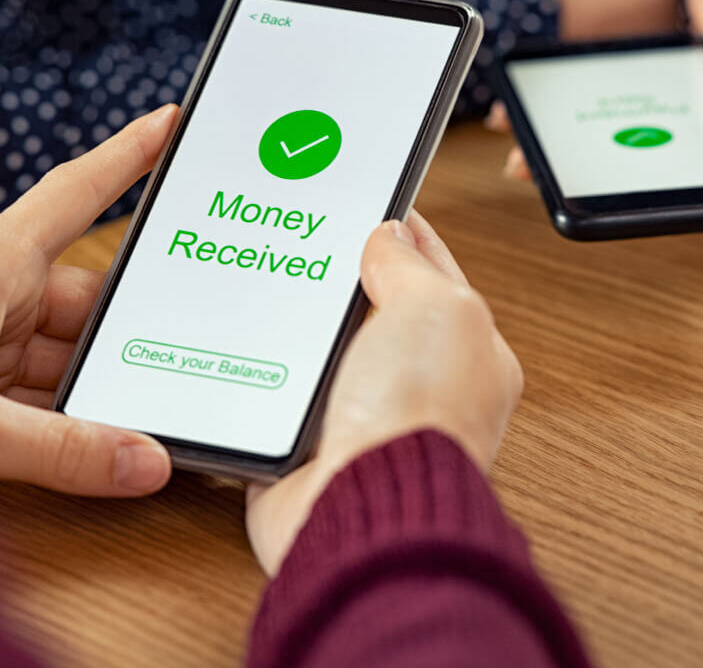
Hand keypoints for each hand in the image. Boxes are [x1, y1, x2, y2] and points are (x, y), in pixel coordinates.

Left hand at [0, 106, 180, 503]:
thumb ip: (65, 449)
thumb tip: (146, 461)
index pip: (73, 194)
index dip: (127, 157)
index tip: (171, 124)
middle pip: (87, 298)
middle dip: (130, 332)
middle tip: (190, 348)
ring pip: (67, 350)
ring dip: (98, 384)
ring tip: (146, 412)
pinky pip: (41, 388)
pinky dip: (69, 414)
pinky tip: (98, 440)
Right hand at [245, 213, 522, 574]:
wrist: (361, 506)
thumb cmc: (417, 419)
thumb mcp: (438, 307)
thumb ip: (413, 263)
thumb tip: (388, 234)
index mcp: (465, 349)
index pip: (429, 269)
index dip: (397, 229)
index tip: (363, 196)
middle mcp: (413, 384)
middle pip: (366, 305)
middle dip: (334, 271)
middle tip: (298, 228)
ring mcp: (358, 413)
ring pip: (316, 345)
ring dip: (291, 319)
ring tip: (260, 273)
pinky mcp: (304, 442)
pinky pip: (273, 392)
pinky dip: (256, 369)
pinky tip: (236, 340)